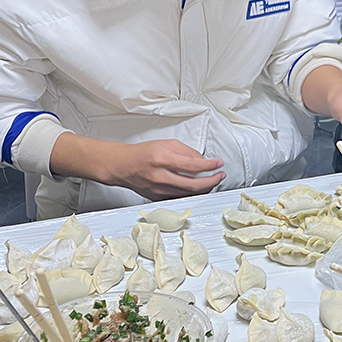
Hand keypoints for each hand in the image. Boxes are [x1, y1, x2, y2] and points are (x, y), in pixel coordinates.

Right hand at [50, 134, 224, 200]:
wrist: (121, 166)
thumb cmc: (141, 154)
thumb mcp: (165, 144)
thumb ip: (185, 152)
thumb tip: (202, 161)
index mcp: (162, 159)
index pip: (193, 165)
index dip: (210, 166)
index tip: (219, 164)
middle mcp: (161, 176)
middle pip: (194, 184)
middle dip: (212, 181)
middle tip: (220, 176)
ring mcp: (159, 190)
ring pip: (189, 193)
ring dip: (204, 188)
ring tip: (212, 181)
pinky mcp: (158, 197)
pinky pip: (180, 196)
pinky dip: (191, 193)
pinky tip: (197, 188)